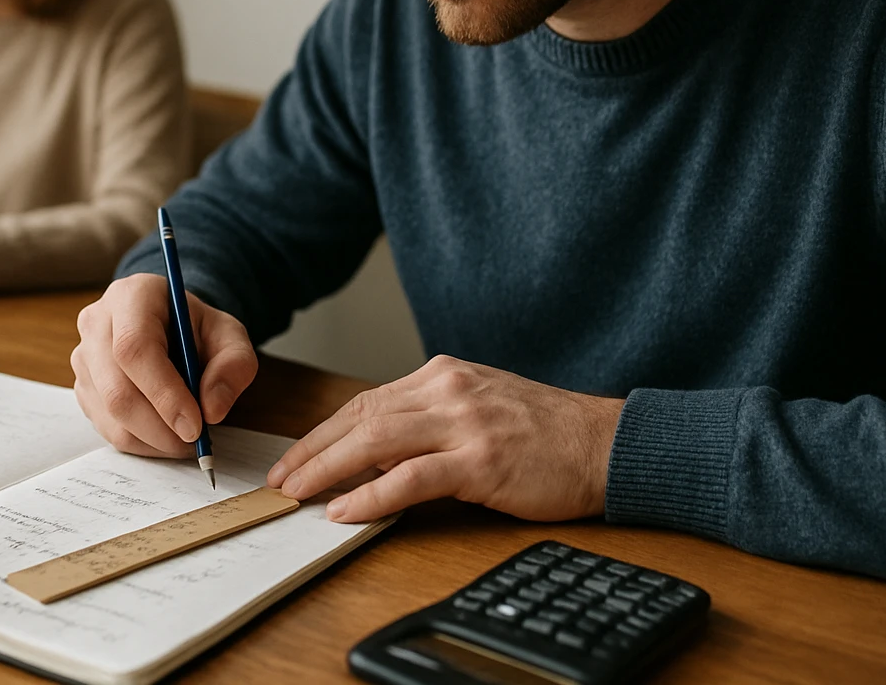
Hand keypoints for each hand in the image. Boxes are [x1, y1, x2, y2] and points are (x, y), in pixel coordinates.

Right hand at [72, 273, 259, 458]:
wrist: (172, 326)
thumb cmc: (198, 328)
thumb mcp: (230, 335)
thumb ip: (233, 366)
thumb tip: (212, 409)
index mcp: (132, 296)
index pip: (135, 348)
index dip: (164, 393)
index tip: (195, 425)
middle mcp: (97, 323)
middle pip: (117, 389)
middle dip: (160, 427)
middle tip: (195, 441)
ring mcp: (84, 357)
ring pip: (110, 415)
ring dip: (153, 439)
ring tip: (187, 437)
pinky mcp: (84, 388)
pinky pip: (107, 428)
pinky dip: (142, 442)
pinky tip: (166, 433)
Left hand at [268, 354, 624, 523]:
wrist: (605, 444)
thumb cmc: (545, 433)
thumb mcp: (479, 407)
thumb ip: (429, 420)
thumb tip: (375, 451)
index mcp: (443, 375)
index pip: (366, 400)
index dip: (324, 431)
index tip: (295, 456)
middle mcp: (448, 389)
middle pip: (360, 415)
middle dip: (312, 449)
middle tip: (281, 478)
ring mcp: (464, 423)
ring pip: (376, 440)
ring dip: (328, 469)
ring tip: (299, 493)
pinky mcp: (481, 460)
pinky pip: (411, 477)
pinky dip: (371, 494)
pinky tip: (346, 510)